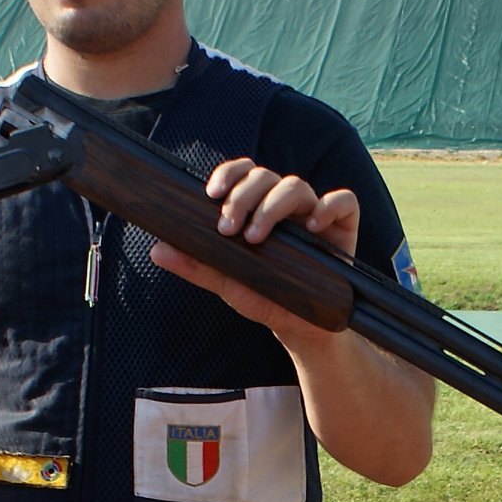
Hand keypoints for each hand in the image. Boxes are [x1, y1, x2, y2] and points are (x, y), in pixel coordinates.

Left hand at [150, 157, 357, 341]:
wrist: (304, 329)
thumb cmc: (268, 297)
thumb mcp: (230, 282)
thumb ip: (197, 265)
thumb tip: (157, 250)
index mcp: (259, 207)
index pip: (244, 173)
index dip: (229, 173)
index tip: (211, 194)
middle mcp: (286, 204)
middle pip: (266, 176)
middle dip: (244, 196)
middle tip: (228, 227)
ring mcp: (315, 212)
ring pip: (296, 185)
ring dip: (272, 205)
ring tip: (256, 236)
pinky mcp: (343, 226)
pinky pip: (344, 201)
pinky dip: (329, 206)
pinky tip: (313, 226)